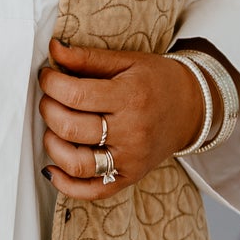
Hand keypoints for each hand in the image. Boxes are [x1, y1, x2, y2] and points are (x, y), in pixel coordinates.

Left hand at [37, 37, 211, 198]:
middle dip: (48, 110)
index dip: (51, 84)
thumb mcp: (127, 61)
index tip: (47, 76)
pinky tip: (52, 168)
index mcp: (130, 97)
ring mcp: (131, 159)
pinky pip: (92, 191)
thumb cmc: (156, 81)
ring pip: (76, 163)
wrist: (192, 108)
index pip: (75, 95)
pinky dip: (66, 184)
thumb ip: (88, 57)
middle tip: (49, 98)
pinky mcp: (129, 177)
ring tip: (53, 128)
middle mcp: (132, 131)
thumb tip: (54, 48)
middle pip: (71, 128)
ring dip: (53, 145)